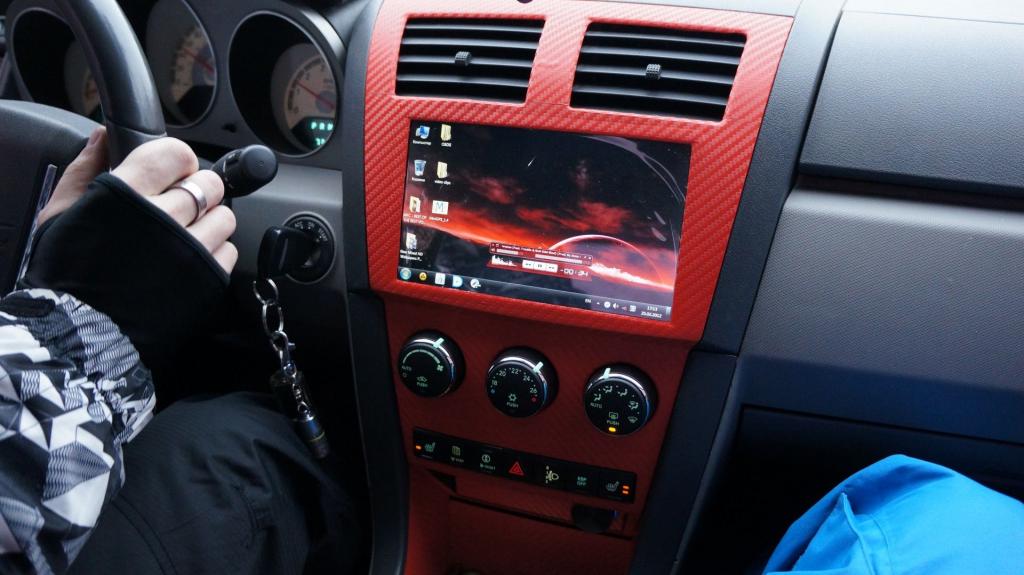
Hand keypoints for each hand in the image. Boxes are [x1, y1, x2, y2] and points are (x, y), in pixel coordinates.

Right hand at [39, 127, 237, 272]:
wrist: (80, 334)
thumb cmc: (66, 274)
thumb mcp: (60, 214)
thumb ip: (85, 169)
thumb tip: (104, 136)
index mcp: (127, 192)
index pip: (178, 153)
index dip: (178, 161)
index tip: (172, 173)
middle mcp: (164, 217)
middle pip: (210, 185)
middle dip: (196, 191)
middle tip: (176, 207)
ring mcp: (191, 251)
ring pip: (224, 218)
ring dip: (208, 223)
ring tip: (182, 237)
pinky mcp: (208, 280)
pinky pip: (228, 252)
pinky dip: (214, 254)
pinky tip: (189, 262)